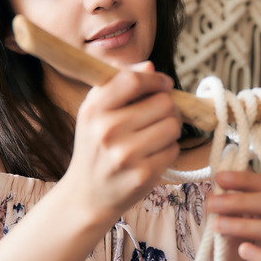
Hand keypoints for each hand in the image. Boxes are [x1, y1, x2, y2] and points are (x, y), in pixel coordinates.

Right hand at [63, 62, 181, 224]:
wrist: (86, 195)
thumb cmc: (95, 145)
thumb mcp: (95, 111)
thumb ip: (119, 83)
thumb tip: (149, 65)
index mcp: (94, 109)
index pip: (133, 80)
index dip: (155, 79)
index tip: (163, 84)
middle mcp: (107, 131)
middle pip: (162, 102)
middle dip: (167, 106)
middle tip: (159, 114)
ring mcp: (126, 155)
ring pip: (173, 125)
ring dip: (170, 128)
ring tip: (155, 134)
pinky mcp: (143, 175)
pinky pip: (173, 149)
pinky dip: (168, 149)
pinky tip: (152, 154)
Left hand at [207, 171, 260, 260]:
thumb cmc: (240, 251)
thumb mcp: (226, 229)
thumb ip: (222, 213)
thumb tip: (212, 194)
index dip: (243, 179)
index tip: (219, 178)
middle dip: (240, 200)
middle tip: (212, 203)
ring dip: (243, 225)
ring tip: (218, 226)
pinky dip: (260, 255)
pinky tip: (243, 249)